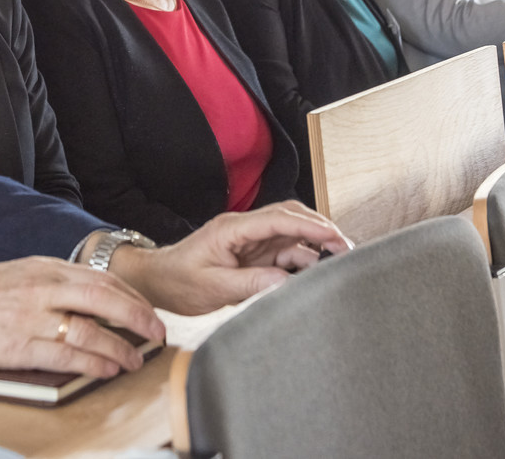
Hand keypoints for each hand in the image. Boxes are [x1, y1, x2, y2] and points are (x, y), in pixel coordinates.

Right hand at [0, 256, 164, 379]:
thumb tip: (79, 300)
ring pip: (94, 329)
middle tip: (158, 332)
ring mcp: (32, 316)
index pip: (100, 277)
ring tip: (136, 358)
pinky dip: (95, 362)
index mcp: (40, 267)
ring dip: (122, 346)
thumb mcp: (10, 277)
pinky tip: (108, 369)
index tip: (147, 309)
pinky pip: (70, 354)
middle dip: (139, 316)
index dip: (131, 295)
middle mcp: (41, 286)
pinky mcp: (20, 346)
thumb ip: (45, 284)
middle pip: (107, 297)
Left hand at [107, 201, 351, 315]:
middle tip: (347, 248)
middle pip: (290, 217)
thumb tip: (286, 283)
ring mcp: (250, 240)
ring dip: (315, 245)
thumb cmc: (178, 281)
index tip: (335, 236)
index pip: (277, 219)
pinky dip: (303, 260)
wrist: (157, 281)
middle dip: (320, 229)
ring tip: (339, 263)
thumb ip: (250, 284)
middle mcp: (245, 228)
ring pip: (291, 234)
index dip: (309, 225)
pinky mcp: (253, 254)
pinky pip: (284, 252)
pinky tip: (316, 273)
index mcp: (232, 228)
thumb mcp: (213, 287)